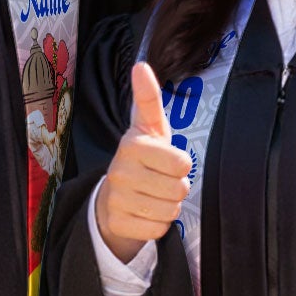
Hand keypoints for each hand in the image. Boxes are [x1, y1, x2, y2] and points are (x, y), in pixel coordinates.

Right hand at [95, 62, 191, 262]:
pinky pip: (158, 229)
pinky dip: (157, 224)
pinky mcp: (117, 223)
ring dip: (168, 206)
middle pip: (179, 189)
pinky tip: (144, 213)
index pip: (182, 163)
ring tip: (152, 196)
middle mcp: (120, 171)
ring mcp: (116, 199)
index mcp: (132, 144)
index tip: (167, 160)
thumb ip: (148, 99)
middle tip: (160, 181)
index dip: (181, 165)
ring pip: (170, 211)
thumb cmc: (142, 158)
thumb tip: (141, 65)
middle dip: (176, 188)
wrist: (113, 198)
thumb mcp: (149, 128)